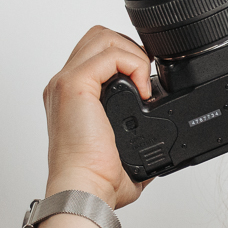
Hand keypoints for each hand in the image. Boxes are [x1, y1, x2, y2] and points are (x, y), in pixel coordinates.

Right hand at [42, 25, 154, 208]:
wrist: (85, 189)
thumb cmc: (97, 180)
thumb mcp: (124, 152)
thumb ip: (139, 140)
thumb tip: (162, 149)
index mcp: (72, 98)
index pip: (97, 55)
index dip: (126, 60)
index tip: (146, 86)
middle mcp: (65, 85)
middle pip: (98, 38)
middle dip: (130, 50)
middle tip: (146, 81)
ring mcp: (66, 82)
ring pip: (102, 37)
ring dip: (132, 54)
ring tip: (144, 86)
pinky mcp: (74, 85)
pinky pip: (109, 54)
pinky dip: (133, 64)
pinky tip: (142, 92)